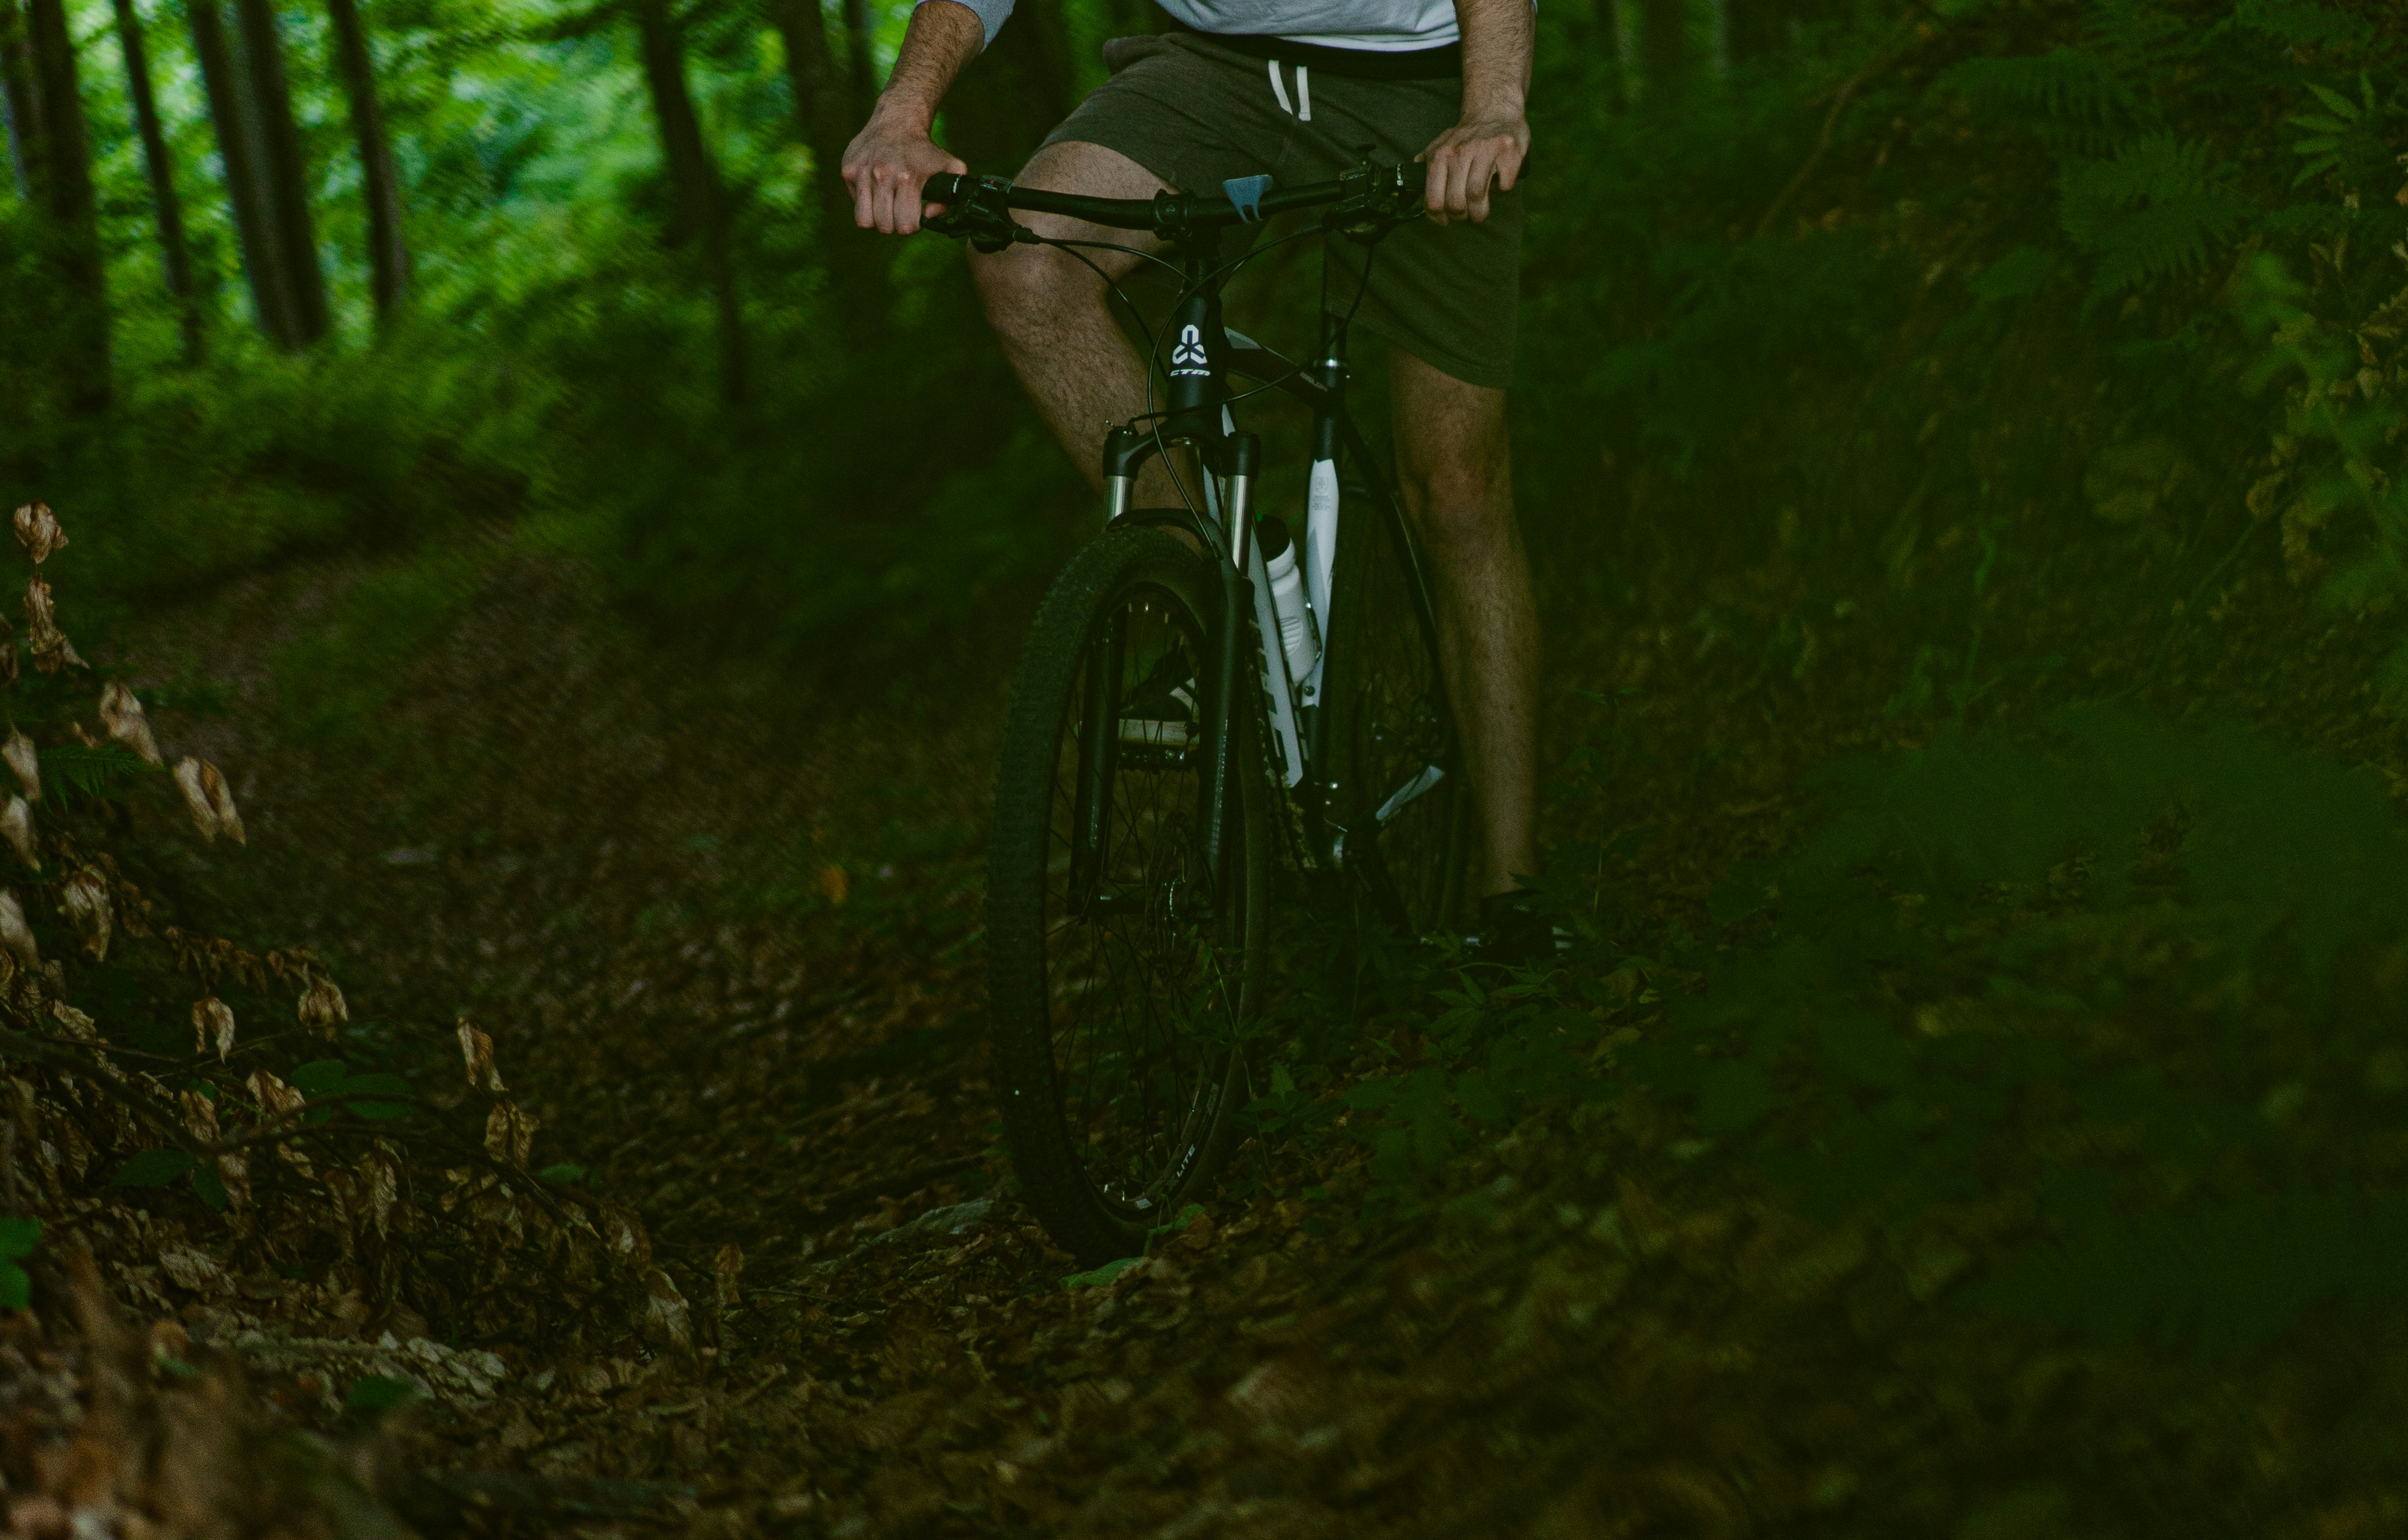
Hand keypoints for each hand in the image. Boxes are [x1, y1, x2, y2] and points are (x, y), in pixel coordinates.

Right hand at [842, 108, 966, 235]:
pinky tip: (875, 190)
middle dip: (894, 224)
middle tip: (899, 211)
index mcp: (908, 178)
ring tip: (886, 206)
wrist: (897, 120)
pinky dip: (864, 202)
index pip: (905, 225)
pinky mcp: (848, 170)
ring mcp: (862, 173)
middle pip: (884, 226)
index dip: (912, 225)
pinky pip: (855, 203)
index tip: (914, 216)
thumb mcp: (950, 167)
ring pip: (864, 220)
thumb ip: (949, 198)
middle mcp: (883, 176)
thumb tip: (929, 215)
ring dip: (877, 218)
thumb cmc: (924, 149)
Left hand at [1418, 114, 1528, 224]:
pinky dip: (1501, 190)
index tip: (1445, 220)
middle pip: (1456, 202)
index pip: (1433, 199)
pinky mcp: (1507, 151)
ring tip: (1480, 212)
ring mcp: (1484, 150)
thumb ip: (1427, 163)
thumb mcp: (1441, 145)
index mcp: (1440, 155)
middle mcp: (1459, 152)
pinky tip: (1498, 184)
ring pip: (1477, 196)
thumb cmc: (1468, 136)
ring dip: (1480, 212)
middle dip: (1461, 217)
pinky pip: (1503, 185)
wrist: (1495, 110)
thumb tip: (1412, 181)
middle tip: (1466, 215)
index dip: (1438, 217)